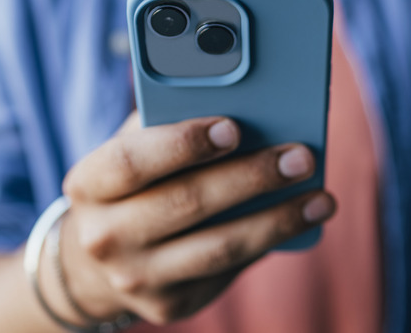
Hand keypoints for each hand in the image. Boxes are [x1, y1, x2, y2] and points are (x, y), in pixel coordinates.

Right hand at [57, 113, 335, 324]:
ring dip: (277, 220)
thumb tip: (243, 105)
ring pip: (218, 247)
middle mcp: (104, 236)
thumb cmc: (132, 187)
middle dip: (250, 177)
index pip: (132, 162)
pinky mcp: (170, 305)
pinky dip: (270, 243)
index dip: (183, 144)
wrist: (98, 262)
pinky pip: (229, 270)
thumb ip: (169, 124)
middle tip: (300, 157)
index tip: (234, 127)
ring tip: (320, 197)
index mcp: (89, 185)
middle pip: (186, 203)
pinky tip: (301, 222)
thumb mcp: (133, 151)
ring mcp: (136, 278)